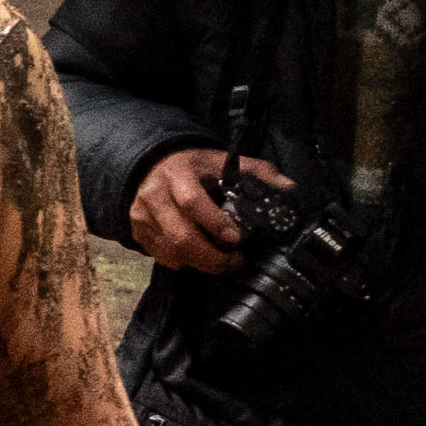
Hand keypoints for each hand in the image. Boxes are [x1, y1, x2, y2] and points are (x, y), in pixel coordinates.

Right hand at [125, 149, 246, 273]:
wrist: (149, 166)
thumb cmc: (192, 166)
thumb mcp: (222, 162)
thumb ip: (256, 172)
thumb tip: (288, 188)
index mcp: (177, 174)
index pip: (192, 202)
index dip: (214, 223)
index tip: (236, 238)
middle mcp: (154, 196)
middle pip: (181, 237)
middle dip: (211, 257)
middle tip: (234, 261)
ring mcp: (141, 217)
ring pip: (171, 253)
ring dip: (199, 263)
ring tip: (220, 261)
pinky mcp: (136, 232)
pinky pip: (161, 257)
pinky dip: (182, 262)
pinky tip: (197, 255)